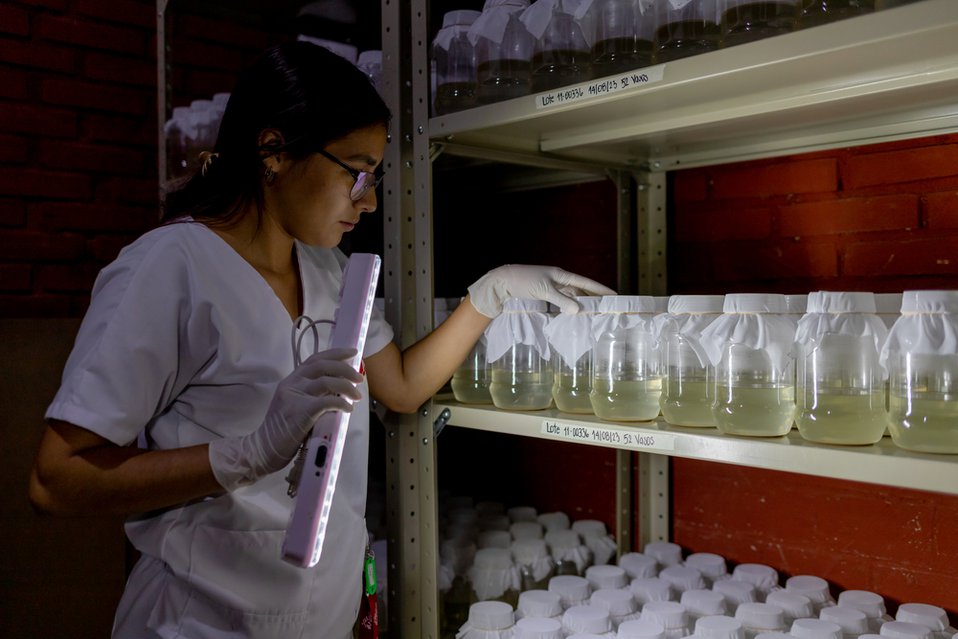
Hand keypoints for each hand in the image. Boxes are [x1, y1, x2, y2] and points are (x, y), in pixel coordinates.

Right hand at [208, 347, 363, 491]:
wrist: (263, 448)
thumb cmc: (283, 429)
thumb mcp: (294, 403)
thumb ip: (310, 393)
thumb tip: (338, 390)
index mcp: (291, 380)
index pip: (315, 359)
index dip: (335, 353)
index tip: (352, 352)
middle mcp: (292, 383)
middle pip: (323, 366)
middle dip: (345, 369)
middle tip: (360, 378)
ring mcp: (295, 396)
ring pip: (327, 382)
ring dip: (347, 387)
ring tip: (357, 396)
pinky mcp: (300, 411)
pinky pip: (327, 402)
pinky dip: (341, 403)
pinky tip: (348, 408)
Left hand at [467, 264, 615, 317]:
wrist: (502, 281)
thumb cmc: (523, 282)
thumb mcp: (544, 291)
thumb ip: (561, 300)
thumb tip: (578, 310)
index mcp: (561, 275)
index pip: (585, 282)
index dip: (600, 289)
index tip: (614, 294)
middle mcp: (559, 279)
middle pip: (581, 289)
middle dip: (593, 297)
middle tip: (606, 307)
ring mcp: (551, 286)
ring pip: (571, 296)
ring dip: (581, 303)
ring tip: (593, 313)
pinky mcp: (544, 294)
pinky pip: (562, 300)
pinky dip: (568, 306)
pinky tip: (572, 313)